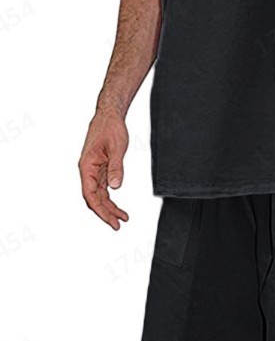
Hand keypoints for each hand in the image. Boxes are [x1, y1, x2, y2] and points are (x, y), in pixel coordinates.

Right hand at [79, 110, 129, 229]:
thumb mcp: (117, 148)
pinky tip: (117, 205)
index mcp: (87, 166)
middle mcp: (87, 170)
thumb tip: (115, 186)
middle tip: (118, 224)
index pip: (90, 194)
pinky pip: (102, 187)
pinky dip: (109, 197)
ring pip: (98, 194)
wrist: (109, 116)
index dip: (100, 210)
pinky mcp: (100, 168)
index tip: (110, 220)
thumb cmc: (110, 128)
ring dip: (109, 207)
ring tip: (122, 217)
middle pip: (93, 198)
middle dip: (105, 213)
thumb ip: (116, 168)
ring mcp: (93, 170)